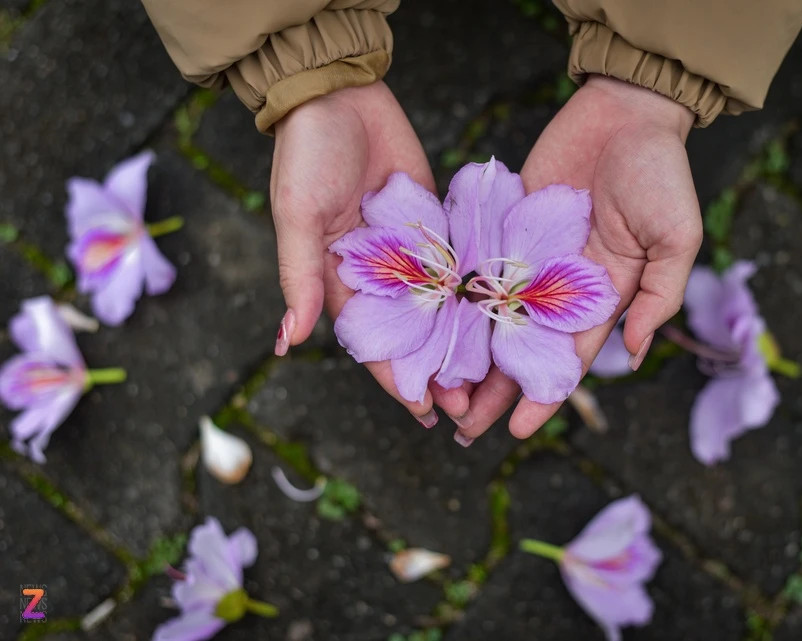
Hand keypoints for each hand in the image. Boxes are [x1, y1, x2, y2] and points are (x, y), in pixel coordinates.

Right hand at [271, 81, 468, 425]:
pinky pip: (457, 262)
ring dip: (459, 340)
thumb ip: (300, 278)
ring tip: (488, 377)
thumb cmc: (307, 156)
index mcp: (340, 280)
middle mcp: (379, 273)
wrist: (339, 96)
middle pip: (411, 333)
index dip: (395, 378)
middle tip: (468, 408)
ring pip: (439, 306)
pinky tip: (498, 318)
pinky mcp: (434, 222)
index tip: (423, 411)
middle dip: (435, 370)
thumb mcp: (297, 217)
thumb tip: (287, 343)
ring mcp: (410, 250)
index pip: (371, 341)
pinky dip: (473, 290)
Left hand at [455, 75, 701, 441]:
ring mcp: (529, 258)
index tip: (515, 431)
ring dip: (469, 356)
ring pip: (492, 318)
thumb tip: (634, 356)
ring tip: (438, 392)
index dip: (543, 395)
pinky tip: (430, 327)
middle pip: (522, 348)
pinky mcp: (505, 228)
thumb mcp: (676, 239)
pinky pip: (476, 270)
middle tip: (461, 428)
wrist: (626, 111)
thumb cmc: (660, 174)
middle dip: (495, 390)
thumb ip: (659, 297)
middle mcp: (561, 286)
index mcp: (603, 296)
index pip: (568, 358)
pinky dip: (455, 300)